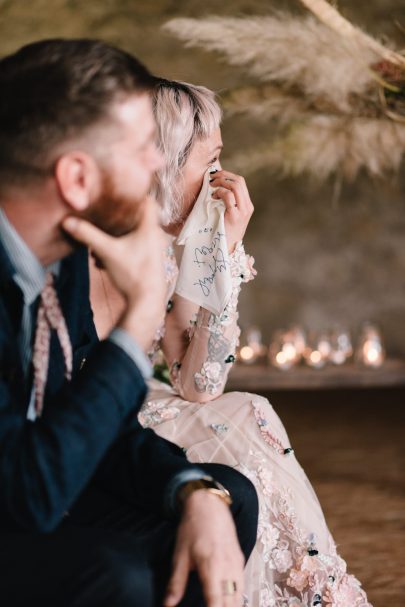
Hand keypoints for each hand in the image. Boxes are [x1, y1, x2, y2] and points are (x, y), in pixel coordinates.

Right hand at [62, 199, 166, 349]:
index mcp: (149, 228)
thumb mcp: (107, 252)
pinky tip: (102, 262)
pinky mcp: (147, 262)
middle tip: (103, 214)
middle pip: (137, 218)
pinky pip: (132, 250)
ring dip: (115, 238)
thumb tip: (68, 222)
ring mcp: (152, 250)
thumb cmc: (133, 275)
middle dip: (119, 218)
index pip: (148, 201)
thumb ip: (88, 235)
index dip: (135, 194)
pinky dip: (118, 252)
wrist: (146, 302)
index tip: (119, 191)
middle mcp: (154, 237)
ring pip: (132, 236)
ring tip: (98, 243)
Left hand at [164, 491, 244, 606]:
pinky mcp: (240, 559)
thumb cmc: (192, 527)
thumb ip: (176, 583)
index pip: (216, 602)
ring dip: (232, 606)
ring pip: (240, 596)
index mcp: (212, 566)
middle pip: (232, 603)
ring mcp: (237, 563)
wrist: (209, 504)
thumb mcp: (180, 555)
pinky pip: (242, 585)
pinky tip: (229, 603)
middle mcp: (228, 567)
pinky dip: (237, 597)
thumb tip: (168, 604)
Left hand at [210, 170, 253, 252]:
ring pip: (235, 186)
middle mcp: (247, 207)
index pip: (241, 182)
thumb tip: (216, 186)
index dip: (227, 175)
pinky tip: (213, 197)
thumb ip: (227, 202)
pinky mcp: (235, 216)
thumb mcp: (229, 215)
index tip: (216, 176)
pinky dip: (220, 192)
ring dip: (221, 182)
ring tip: (211, 186)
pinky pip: (229, 196)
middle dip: (223, 175)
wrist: (226, 249)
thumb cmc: (223, 231)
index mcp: (247, 205)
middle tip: (211, 178)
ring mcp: (243, 211)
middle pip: (239, 181)